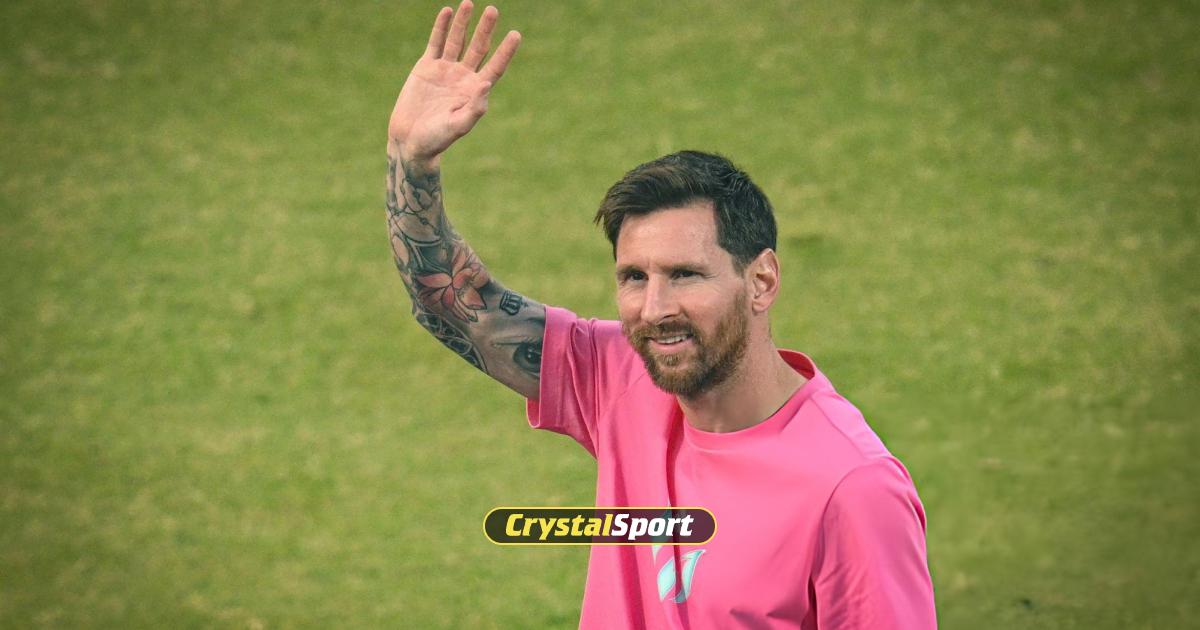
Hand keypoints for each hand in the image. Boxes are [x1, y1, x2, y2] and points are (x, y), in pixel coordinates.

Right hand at [388, 1, 520, 166]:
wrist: (410, 140)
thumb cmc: (437, 139)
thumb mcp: (458, 126)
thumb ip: (474, 107)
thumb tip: (486, 83)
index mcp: (475, 91)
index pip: (495, 66)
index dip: (505, 51)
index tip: (515, 34)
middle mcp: (462, 77)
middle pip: (478, 48)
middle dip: (485, 30)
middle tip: (493, 10)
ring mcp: (445, 70)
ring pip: (457, 41)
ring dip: (463, 23)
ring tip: (469, 3)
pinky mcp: (426, 67)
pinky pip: (436, 42)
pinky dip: (441, 27)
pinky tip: (448, 12)